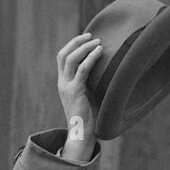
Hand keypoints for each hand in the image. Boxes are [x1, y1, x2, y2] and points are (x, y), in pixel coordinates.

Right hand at [56, 32, 101, 161]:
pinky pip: (82, 70)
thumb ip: (91, 83)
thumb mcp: (89, 96)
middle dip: (77, 42)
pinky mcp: (75, 91)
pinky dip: (91, 58)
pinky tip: (99, 52)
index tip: (86, 39)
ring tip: (97, 41)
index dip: (72, 45)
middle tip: (91, 35)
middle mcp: (62, 82)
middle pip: (64, 54)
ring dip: (84, 47)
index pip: (63, 57)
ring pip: (71, 59)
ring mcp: (67, 86)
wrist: (82, 134)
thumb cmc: (90, 117)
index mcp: (63, 82)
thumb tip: (107, 71)